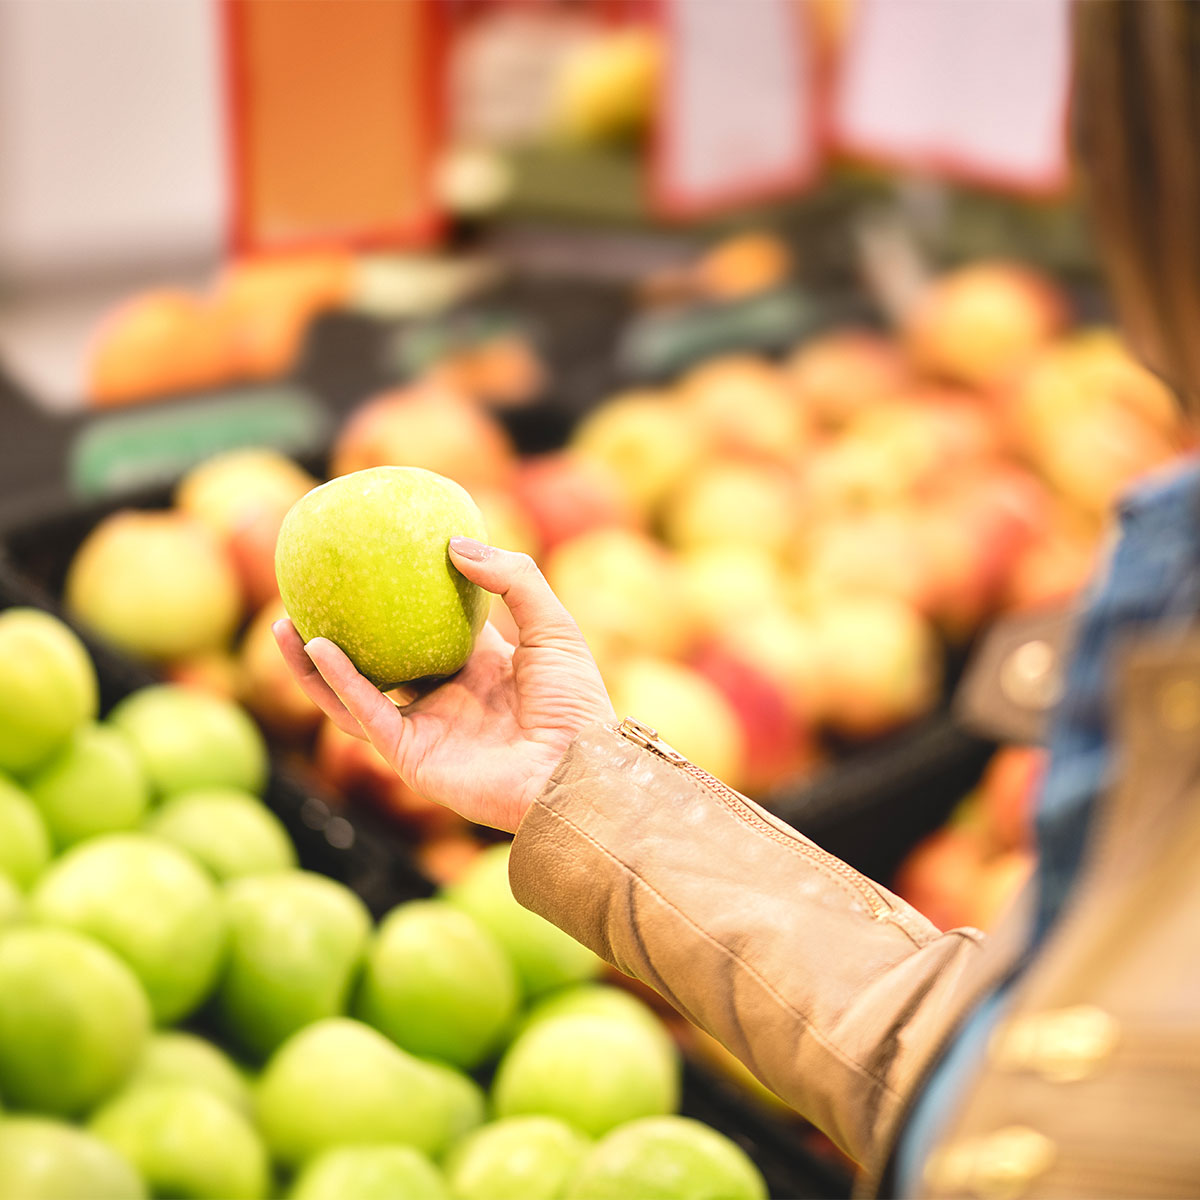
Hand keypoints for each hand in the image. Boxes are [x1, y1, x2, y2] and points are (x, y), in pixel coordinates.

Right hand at [272, 537, 615, 832]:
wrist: (576, 770)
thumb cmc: (575, 702)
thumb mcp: (552, 627)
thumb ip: (513, 580)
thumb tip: (454, 544)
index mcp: (481, 667)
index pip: (431, 628)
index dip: (402, 600)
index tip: (376, 563)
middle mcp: (447, 697)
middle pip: (382, 661)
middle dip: (345, 633)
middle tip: (314, 594)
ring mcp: (426, 728)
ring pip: (355, 693)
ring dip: (316, 664)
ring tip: (285, 623)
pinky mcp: (412, 756)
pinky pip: (364, 714)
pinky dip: (337, 683)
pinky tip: (315, 649)